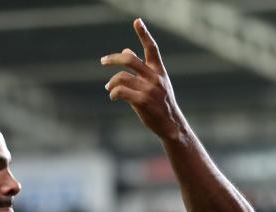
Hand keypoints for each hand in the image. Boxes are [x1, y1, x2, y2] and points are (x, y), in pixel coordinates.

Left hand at [102, 19, 186, 140]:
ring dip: (111, 82)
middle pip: (129, 59)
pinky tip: (113, 96)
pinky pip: (120, 91)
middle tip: (103, 61)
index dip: (144, 34)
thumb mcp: (156, 84)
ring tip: (109, 88)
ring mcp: (149, 89)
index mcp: (159, 71)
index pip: (152, 49)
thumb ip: (141, 68)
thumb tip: (126, 50)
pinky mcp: (142, 101)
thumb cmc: (162, 104)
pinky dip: (113, 92)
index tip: (137, 21)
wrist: (172, 126)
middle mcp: (155, 78)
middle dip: (113, 59)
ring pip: (121, 77)